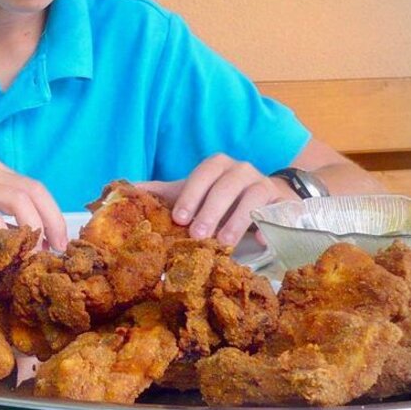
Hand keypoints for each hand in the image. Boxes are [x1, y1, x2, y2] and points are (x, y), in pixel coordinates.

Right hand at [0, 158, 67, 252]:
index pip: (37, 189)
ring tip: (35, 254)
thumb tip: (39, 246)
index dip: (54, 216)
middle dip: (52, 222)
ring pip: (20, 199)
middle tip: (57, 250)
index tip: (60, 244)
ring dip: (34, 229)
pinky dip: (5, 237)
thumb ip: (5, 223)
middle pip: (35, 191)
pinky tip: (7, 255)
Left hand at [137, 153, 291, 245]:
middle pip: (227, 186)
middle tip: (198, 235)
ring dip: (238, 219)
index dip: (191, 194)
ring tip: (225, 243)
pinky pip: (281, 213)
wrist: (269, 197)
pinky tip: (263, 242)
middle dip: (211, 210)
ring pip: (254, 197)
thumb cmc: (222, 197)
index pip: (204, 173)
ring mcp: (266, 185)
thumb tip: (125, 191)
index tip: (179, 219)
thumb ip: (164, 192)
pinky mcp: (285, 203)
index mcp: (218, 166)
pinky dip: (273, 226)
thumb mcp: (194, 192)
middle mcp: (243, 171)